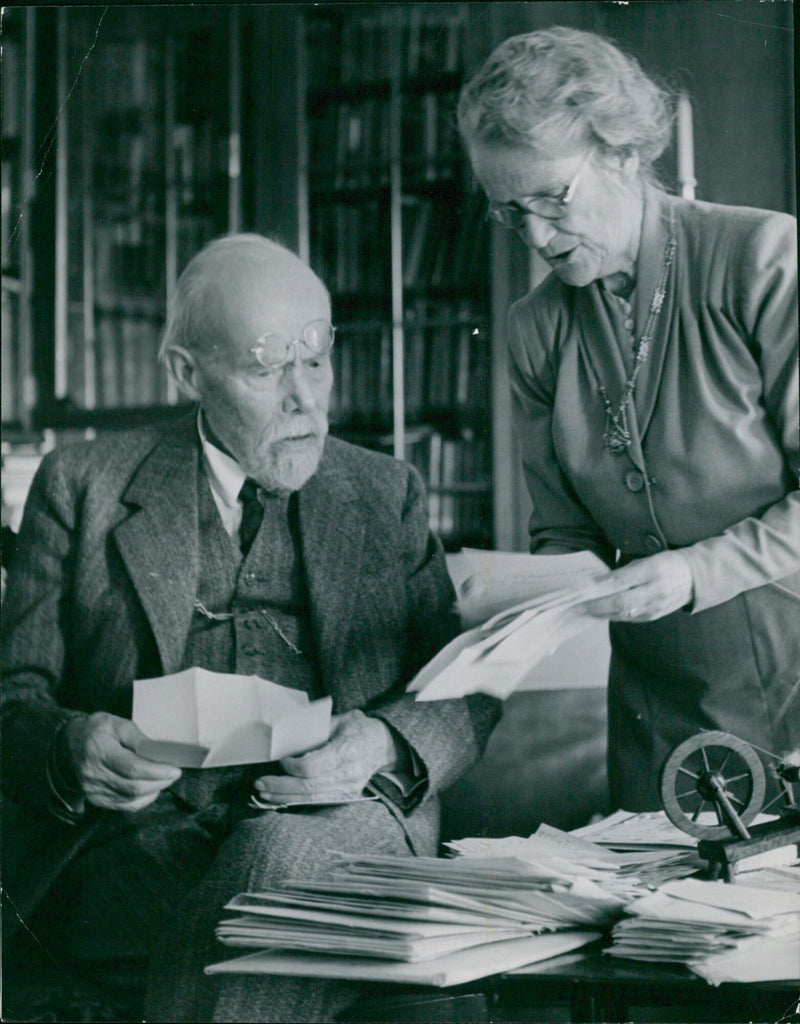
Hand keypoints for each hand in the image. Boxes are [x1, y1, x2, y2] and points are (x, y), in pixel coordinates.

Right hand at [64, 712, 181, 811]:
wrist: (68, 745)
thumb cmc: (96, 731)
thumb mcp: (116, 723)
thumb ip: (137, 737)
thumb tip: (157, 752)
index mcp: (100, 752)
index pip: (132, 768)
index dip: (156, 771)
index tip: (174, 769)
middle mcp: (95, 774)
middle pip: (133, 787)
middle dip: (159, 782)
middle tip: (174, 774)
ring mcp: (94, 790)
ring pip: (130, 799)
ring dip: (153, 791)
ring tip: (165, 780)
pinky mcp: (96, 799)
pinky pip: (124, 806)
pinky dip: (142, 800)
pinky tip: (152, 789)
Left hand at [253, 710, 398, 805]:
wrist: (382, 745)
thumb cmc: (358, 728)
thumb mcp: (340, 719)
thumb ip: (315, 728)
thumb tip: (285, 735)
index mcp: (346, 749)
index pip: (312, 766)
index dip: (291, 767)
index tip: (280, 760)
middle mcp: (348, 773)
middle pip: (308, 787)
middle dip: (281, 786)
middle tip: (260, 783)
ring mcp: (349, 788)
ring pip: (311, 798)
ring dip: (285, 797)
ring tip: (265, 793)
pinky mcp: (347, 797)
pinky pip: (318, 802)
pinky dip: (297, 801)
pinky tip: (281, 799)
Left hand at [580, 550, 693, 622]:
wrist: (693, 579)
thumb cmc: (667, 564)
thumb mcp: (648, 560)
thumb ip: (625, 571)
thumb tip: (601, 580)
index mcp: (653, 571)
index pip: (623, 580)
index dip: (602, 585)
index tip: (585, 587)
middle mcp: (654, 591)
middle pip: (621, 602)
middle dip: (597, 605)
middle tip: (578, 604)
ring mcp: (655, 607)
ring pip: (623, 613)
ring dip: (601, 613)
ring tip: (583, 610)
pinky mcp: (653, 616)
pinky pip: (629, 618)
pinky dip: (612, 616)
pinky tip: (600, 613)